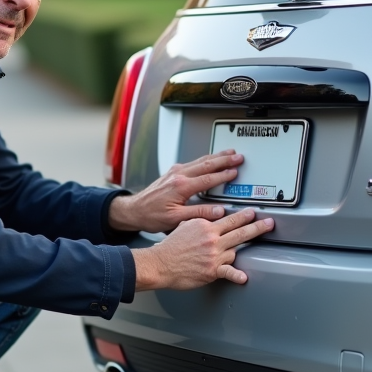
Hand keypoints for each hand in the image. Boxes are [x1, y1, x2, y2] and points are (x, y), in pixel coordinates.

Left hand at [108, 151, 244, 232]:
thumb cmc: (151, 215)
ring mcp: (174, 172)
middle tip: (238, 156)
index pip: (208, 179)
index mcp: (181, 187)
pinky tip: (210, 159)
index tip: (235, 172)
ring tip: (229, 153)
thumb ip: (198, 213)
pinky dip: (205, 159)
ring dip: (216, 156)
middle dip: (224, 159)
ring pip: (200, 160)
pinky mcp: (172, 172)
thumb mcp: (175, 219)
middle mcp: (178, 175)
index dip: (224, 175)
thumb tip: (217, 212)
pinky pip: (193, 162)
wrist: (134, 210)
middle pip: (206, 164)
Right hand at [133, 209, 273, 290]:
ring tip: (257, 245)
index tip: (253, 214)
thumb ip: (199, 222)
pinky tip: (244, 277)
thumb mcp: (184, 225)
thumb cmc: (170, 247)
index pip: (229, 219)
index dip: (244, 216)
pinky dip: (236, 275)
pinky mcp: (211, 270)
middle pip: (239, 231)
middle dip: (257, 226)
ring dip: (244, 249)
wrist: (160, 263)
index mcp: (205, 226)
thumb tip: (209, 220)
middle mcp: (212, 239)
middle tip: (269, 223)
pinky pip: (228, 272)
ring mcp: (213, 255)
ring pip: (235, 250)